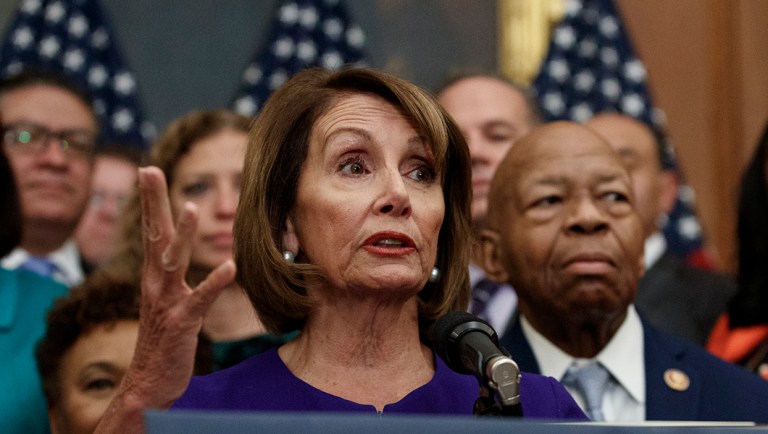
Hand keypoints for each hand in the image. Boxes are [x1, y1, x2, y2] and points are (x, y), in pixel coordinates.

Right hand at [96, 167, 234, 432]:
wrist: (149, 383)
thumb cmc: (163, 341)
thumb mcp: (168, 302)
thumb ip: (174, 277)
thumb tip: (185, 254)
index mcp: (154, 277)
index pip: (151, 232)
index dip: (151, 202)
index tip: (149, 170)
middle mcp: (155, 284)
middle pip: (153, 237)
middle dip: (153, 203)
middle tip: (151, 170)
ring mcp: (167, 303)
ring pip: (172, 262)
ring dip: (182, 235)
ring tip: (191, 207)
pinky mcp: (182, 323)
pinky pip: (200, 299)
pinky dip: (214, 282)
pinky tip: (229, 267)